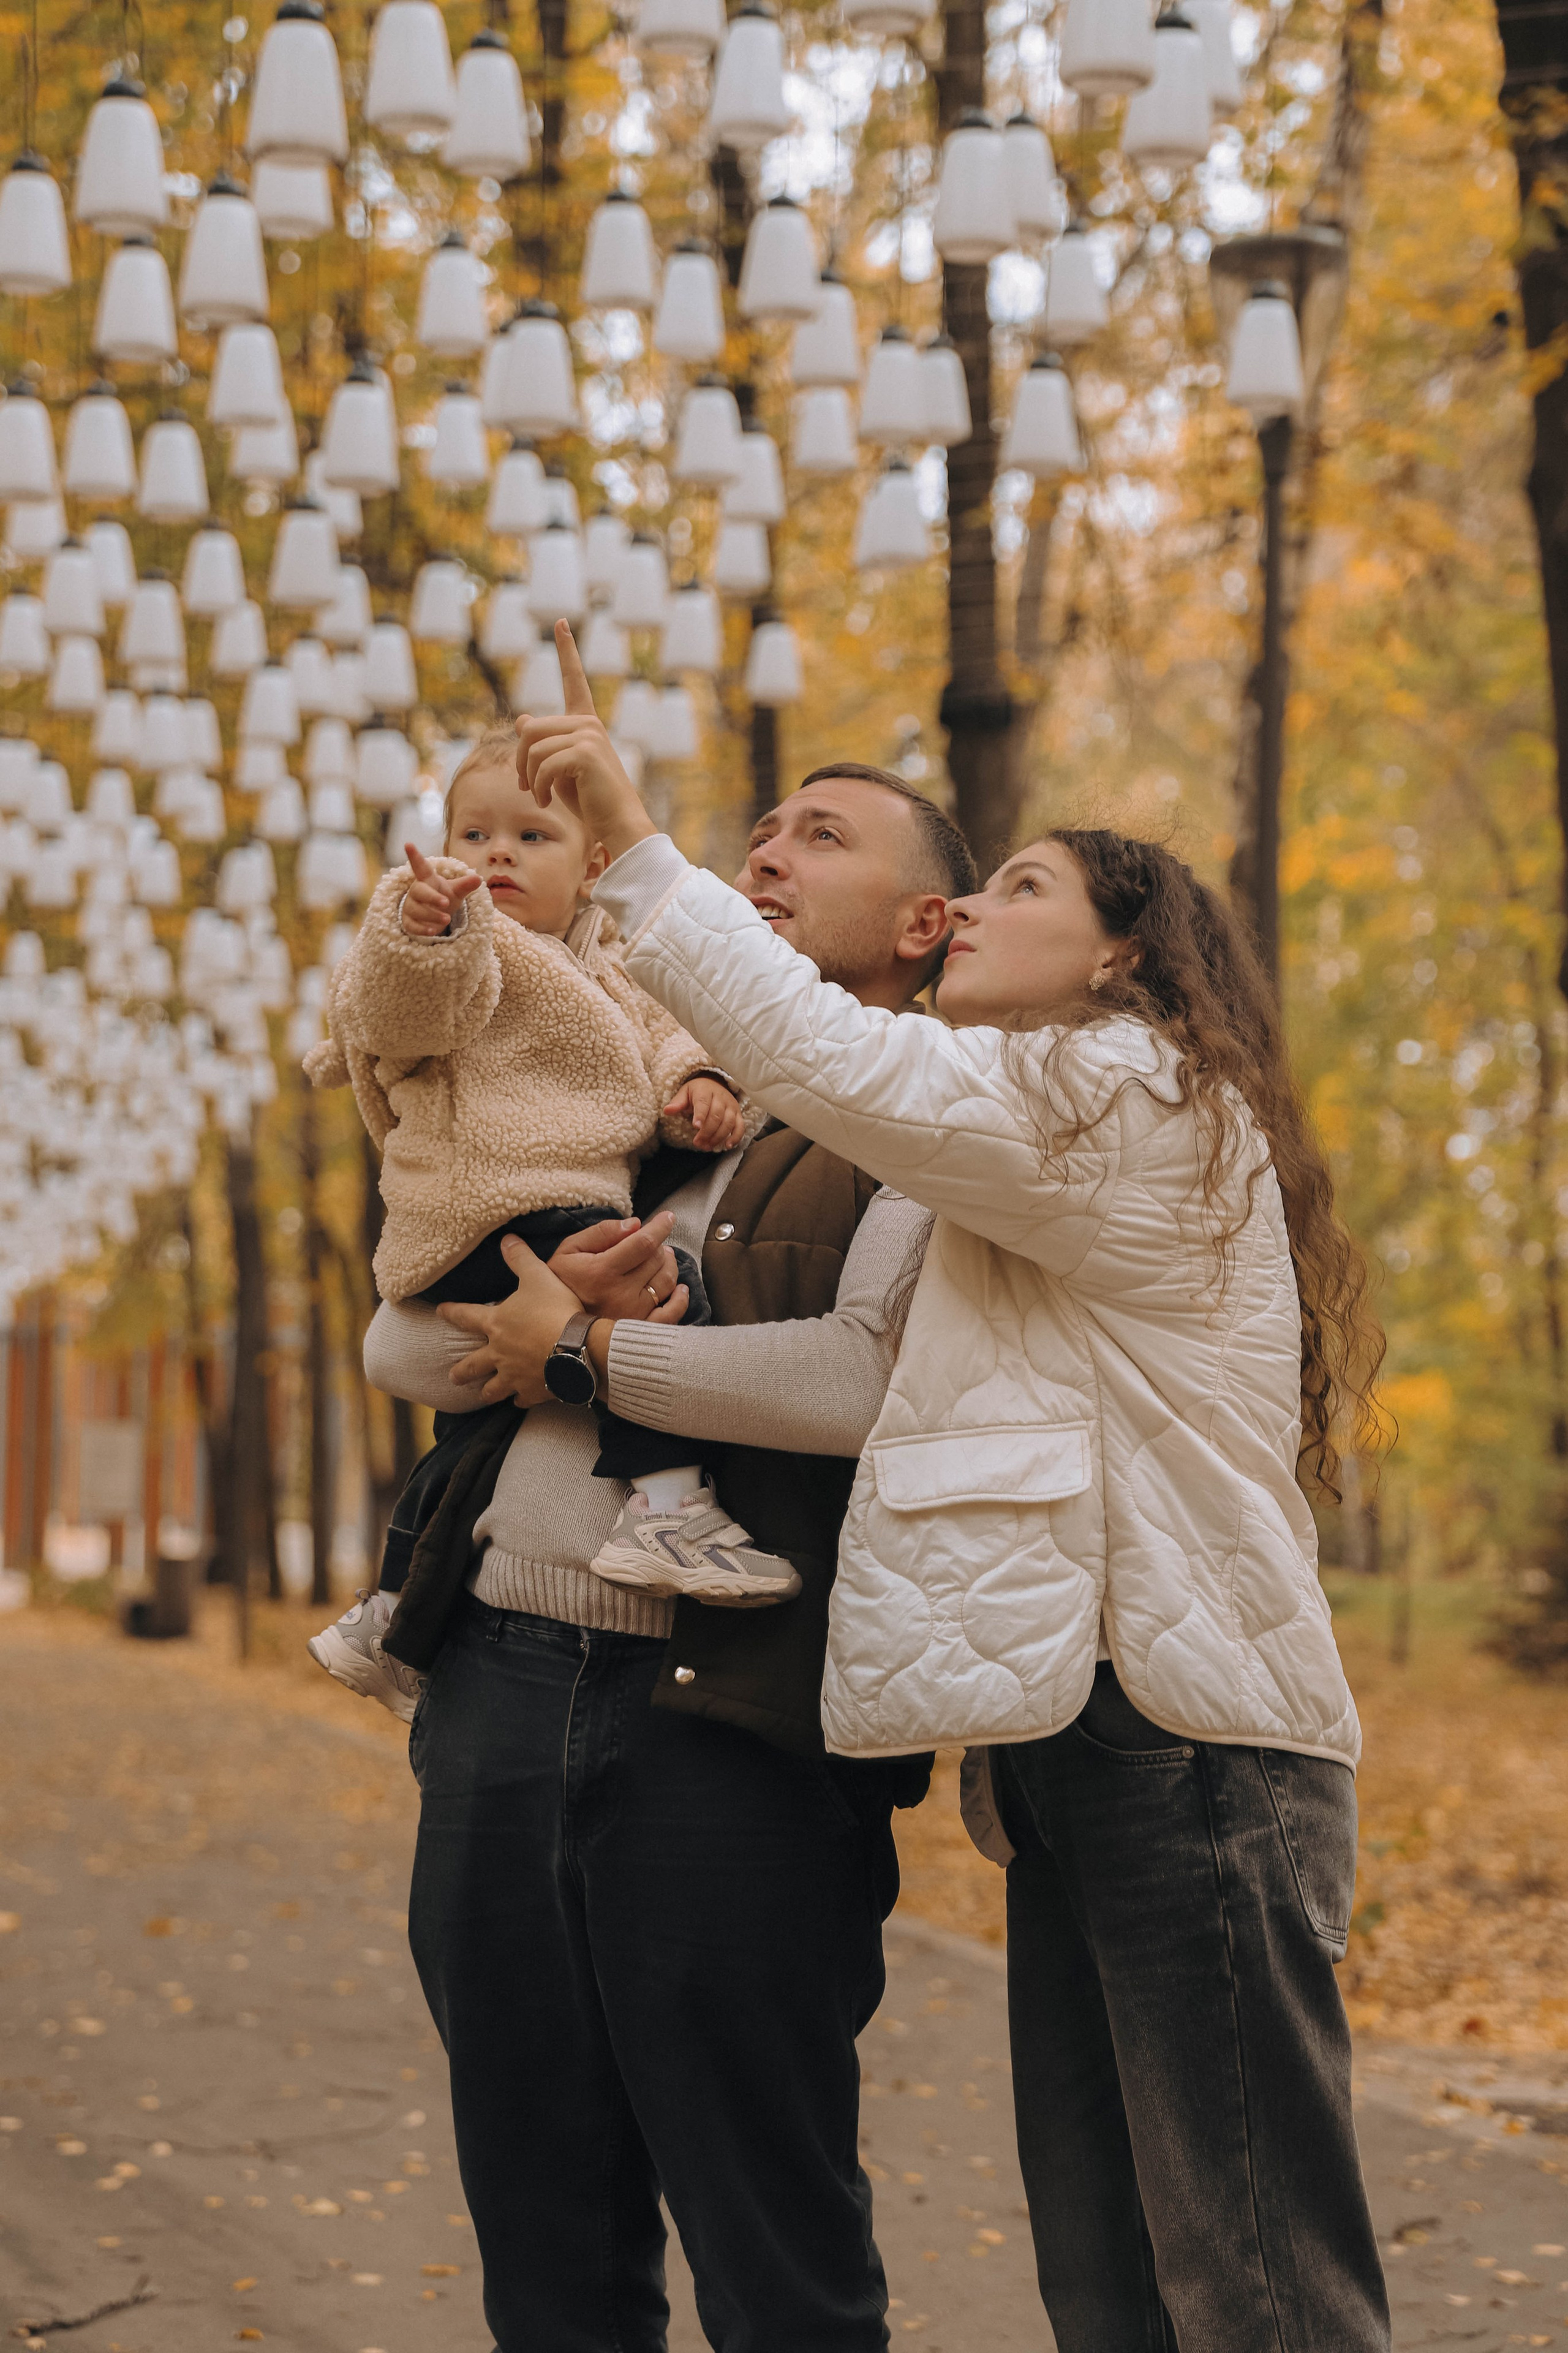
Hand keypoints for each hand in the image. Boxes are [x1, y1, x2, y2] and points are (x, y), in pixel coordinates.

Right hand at [400, 843, 482, 937]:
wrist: (435, 915)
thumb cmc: (443, 897)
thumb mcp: (456, 891)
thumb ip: (465, 885)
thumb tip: (478, 878)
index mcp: (427, 879)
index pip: (420, 866)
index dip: (414, 856)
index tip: (408, 844)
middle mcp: (417, 891)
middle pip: (418, 891)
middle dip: (431, 897)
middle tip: (446, 902)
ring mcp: (411, 906)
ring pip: (416, 909)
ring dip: (431, 915)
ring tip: (447, 919)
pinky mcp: (408, 921)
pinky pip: (412, 925)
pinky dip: (423, 928)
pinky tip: (433, 931)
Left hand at [440, 1232, 684, 1403]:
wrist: (576, 1348)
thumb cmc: (555, 1310)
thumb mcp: (538, 1277)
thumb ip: (520, 1259)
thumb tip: (507, 1239)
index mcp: (496, 1324)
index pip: (465, 1317)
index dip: (451, 1313)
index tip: (439, 1312)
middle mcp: (498, 1353)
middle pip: (472, 1365)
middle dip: (461, 1371)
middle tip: (452, 1377)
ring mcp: (514, 1376)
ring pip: (493, 1389)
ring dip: (486, 1392)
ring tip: (481, 1395)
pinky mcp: (533, 1392)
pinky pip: (522, 1400)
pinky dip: (521, 1400)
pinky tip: (521, 1402)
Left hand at [514, 622, 658, 863]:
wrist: (618, 824)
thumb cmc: (590, 800)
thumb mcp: (559, 768)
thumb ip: (543, 743)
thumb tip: (522, 718)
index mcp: (585, 722)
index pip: (574, 680)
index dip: (567, 650)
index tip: (560, 622)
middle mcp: (588, 723)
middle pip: (529, 728)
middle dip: (520, 761)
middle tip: (527, 787)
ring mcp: (588, 735)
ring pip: (532, 746)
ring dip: (528, 778)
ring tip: (539, 796)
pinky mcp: (585, 752)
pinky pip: (542, 764)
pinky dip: (537, 787)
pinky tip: (546, 802)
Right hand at [546, 1212, 688, 1320]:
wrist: (554, 1329)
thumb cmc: (561, 1284)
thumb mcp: (569, 1251)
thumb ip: (601, 1233)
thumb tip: (635, 1224)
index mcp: (602, 1272)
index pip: (643, 1243)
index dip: (660, 1227)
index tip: (668, 1217)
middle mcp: (621, 1294)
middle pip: (656, 1260)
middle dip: (659, 1245)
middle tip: (652, 1243)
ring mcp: (633, 1315)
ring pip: (667, 1282)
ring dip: (669, 1265)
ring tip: (661, 1258)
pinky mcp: (639, 1330)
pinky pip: (671, 1314)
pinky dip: (680, 1299)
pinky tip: (680, 1288)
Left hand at [666, 1076, 745, 1151]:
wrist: (715, 1083)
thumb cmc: (697, 1091)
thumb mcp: (685, 1093)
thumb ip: (677, 1103)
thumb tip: (667, 1111)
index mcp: (705, 1091)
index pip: (703, 1103)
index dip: (700, 1115)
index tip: (696, 1127)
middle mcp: (721, 1097)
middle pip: (716, 1115)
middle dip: (707, 1131)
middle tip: (697, 1143)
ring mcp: (731, 1106)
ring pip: (728, 1122)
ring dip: (718, 1137)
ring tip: (707, 1147)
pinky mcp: (738, 1114)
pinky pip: (740, 1126)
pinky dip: (736, 1137)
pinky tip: (727, 1146)